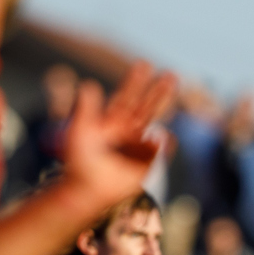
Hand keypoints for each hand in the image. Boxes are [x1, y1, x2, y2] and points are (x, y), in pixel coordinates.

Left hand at [57, 62, 176, 214]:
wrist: (86, 190)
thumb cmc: (79, 161)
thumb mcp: (80, 130)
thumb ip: (86, 108)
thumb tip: (88, 84)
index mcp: (112, 121)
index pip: (127, 96)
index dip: (135, 81)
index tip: (145, 64)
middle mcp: (128, 132)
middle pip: (147, 108)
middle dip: (159, 92)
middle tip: (172, 73)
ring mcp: (138, 148)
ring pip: (156, 125)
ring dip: (165, 110)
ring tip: (174, 100)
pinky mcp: (146, 165)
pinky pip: (160, 152)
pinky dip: (164, 145)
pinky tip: (165, 136)